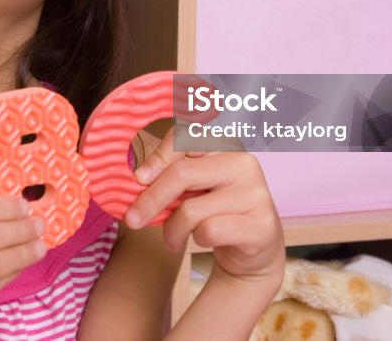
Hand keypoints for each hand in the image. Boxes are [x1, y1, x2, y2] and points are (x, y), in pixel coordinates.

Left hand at [123, 128, 284, 290]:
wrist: (253, 252)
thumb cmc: (215, 214)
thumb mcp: (194, 189)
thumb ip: (172, 177)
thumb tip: (137, 179)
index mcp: (226, 147)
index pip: (186, 138)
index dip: (158, 157)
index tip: (138, 179)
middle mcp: (244, 164)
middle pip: (182, 174)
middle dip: (150, 199)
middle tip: (132, 219)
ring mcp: (255, 194)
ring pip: (191, 209)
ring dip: (172, 230)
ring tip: (172, 239)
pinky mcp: (259, 224)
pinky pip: (209, 231)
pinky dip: (195, 240)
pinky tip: (201, 242)